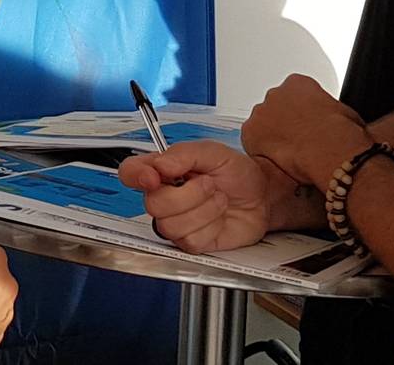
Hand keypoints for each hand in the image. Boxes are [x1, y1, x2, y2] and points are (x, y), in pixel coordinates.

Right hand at [118, 141, 299, 253]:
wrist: (263, 196)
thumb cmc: (237, 173)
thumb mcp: (214, 151)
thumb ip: (184, 153)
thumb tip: (160, 165)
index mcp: (163, 170)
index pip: (130, 172)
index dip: (136, 176)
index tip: (153, 177)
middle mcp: (166, 196)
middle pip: (152, 204)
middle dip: (188, 194)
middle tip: (209, 184)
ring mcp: (177, 221)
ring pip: (171, 225)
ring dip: (204, 210)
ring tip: (218, 200)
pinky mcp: (191, 241)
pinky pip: (190, 240)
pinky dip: (211, 227)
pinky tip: (218, 218)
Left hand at [242, 74, 373, 192]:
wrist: (331, 149)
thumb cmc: (340, 133)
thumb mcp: (342, 111)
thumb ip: (325, 110)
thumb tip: (331, 120)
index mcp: (297, 83)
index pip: (291, 94)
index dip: (298, 112)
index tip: (304, 124)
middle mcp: (276, 93)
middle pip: (274, 107)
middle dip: (282, 122)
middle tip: (296, 139)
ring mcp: (261, 112)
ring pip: (261, 124)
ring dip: (271, 136)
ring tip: (289, 152)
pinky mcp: (251, 131)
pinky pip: (252, 141)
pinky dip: (261, 150)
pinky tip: (278, 158)